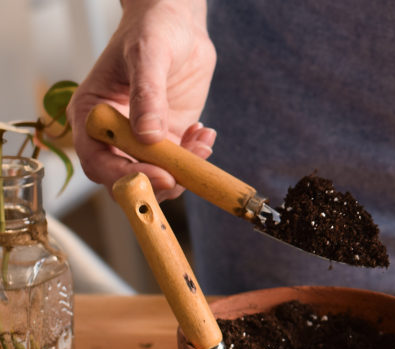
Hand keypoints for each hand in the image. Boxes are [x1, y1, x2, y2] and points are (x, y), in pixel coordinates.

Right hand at [66, 0, 217, 201]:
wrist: (177, 23)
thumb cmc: (151, 29)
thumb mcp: (147, 56)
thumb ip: (147, 95)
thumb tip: (147, 136)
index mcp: (92, 114)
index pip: (98, 160)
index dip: (125, 175)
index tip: (159, 175)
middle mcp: (114, 132)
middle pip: (125, 177)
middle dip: (156, 182)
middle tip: (185, 174)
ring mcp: (143, 137)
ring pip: (156, 175)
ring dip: (183, 171)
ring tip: (201, 143)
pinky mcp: (169, 136)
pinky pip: (181, 162)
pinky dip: (196, 158)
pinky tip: (205, 133)